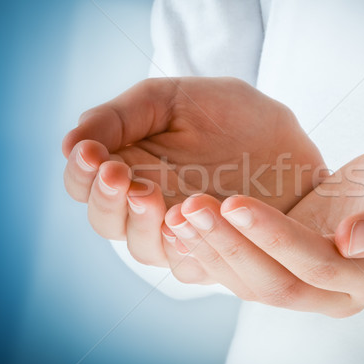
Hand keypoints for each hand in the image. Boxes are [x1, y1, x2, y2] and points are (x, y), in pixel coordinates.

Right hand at [62, 77, 324, 267]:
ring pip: (144, 249)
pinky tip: (185, 220)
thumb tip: (71, 142)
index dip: (80, 172)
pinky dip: (183, 247)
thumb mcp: (175, 99)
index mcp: (132, 166)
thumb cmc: (233, 114)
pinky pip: (191, 265)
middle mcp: (150, 206)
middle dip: (106, 199)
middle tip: (118, 173)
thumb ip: (123, 116)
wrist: (292, 137)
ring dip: (140, 224)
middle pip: (107, 221)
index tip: (91, 152)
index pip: (83, 183)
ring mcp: (183, 232)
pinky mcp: (218, 252)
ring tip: (148, 192)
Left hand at [164, 135, 363, 315]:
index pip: (319, 263)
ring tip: (178, 215)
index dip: (275, 238)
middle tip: (189, 207)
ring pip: (255, 284)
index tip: (234, 202)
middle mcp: (341, 292)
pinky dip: (216, 253)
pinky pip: (248, 273)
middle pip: (277, 283)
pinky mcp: (291, 269)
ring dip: (215, 253)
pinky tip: (187, 227)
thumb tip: (355, 241)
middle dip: (231, 246)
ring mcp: (313, 285)